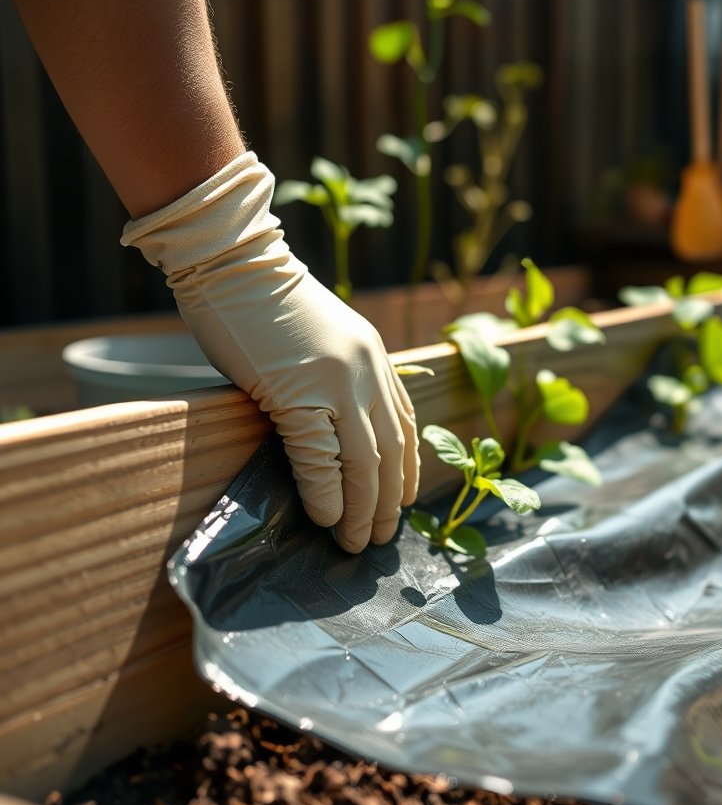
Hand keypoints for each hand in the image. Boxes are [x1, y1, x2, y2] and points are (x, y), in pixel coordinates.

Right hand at [122, 151, 418, 550]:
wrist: (233, 261)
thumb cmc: (265, 301)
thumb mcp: (324, 337)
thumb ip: (340, 376)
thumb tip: (336, 427)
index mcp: (376, 356)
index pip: (405, 424)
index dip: (406, 469)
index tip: (402, 501)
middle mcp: (368, 370)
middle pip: (391, 452)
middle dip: (389, 502)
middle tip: (380, 538)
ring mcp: (337, 381)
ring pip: (365, 462)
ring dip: (363, 510)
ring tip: (356, 543)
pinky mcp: (299, 391)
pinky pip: (320, 456)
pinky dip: (326, 493)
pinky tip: (325, 518)